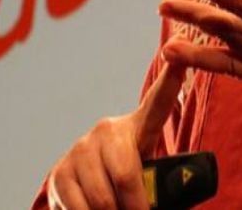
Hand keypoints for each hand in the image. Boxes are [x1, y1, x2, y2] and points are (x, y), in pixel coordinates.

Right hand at [47, 62, 185, 209]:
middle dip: (135, 206)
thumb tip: (160, 195)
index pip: (159, 100)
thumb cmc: (129, 183)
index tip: (182, 48)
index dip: (174, 74)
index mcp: (139, 126)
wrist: (86, 190)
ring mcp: (81, 148)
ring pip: (102, 199)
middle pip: (127, 175)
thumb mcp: (148, 174)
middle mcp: (107, 130)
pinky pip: (79, 208)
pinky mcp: (60, 171)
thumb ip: (158, 180)